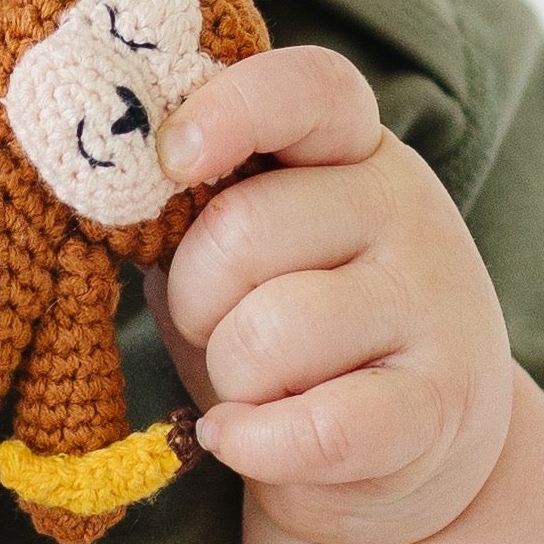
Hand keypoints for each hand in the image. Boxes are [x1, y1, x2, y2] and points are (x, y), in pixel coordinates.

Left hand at [156, 46, 515, 543]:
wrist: (410, 452)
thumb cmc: (296, 337)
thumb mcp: (245, 255)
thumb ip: (195, 207)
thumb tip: (103, 180)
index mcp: (352, 150)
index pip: (309, 90)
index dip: (231, 111)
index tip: (169, 157)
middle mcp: (406, 208)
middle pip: (243, 230)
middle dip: (192, 298)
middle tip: (210, 327)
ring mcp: (432, 303)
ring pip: (266, 336)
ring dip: (227, 379)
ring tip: (253, 387)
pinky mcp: (440, 404)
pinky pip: (314, 428)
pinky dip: (254, 442)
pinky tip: (245, 438)